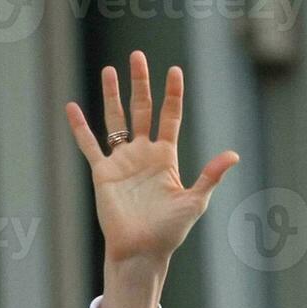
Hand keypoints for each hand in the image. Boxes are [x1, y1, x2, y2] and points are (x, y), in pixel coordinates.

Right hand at [64, 49, 239, 263]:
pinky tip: (72, 107)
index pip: (170, 117)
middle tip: (138, 56)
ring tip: (109, 70)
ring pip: (116, 120)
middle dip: (140, 83)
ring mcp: (122, 162)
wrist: (142, 251)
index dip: (172, 94)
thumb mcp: (195, 201)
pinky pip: (89, 145)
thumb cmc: (170, 231)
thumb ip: (210, 175)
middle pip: (142, 110)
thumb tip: (233, 154)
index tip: (174, 70)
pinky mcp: (103, 173)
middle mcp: (144, 154)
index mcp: (167, 158)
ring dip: (112, 95)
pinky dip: (80, 127)